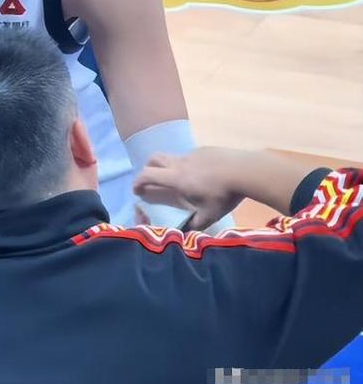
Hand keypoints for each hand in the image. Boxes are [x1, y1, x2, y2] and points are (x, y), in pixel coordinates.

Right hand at [133, 147, 249, 229]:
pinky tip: (204, 175)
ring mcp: (193, 153)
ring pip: (173, 157)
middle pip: (155, 158)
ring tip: (183, 181)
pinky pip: (191, 156)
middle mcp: (180, 163)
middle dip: (148, 168)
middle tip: (152, 180)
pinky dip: (189, 165)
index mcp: (176, 178)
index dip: (138, 181)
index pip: (148, 175)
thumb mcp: (209, 215)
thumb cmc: (224, 195)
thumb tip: (186, 233)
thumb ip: (195, 224)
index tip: (137, 190)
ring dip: (170, 167)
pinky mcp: (206, 149)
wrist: (246, 170)